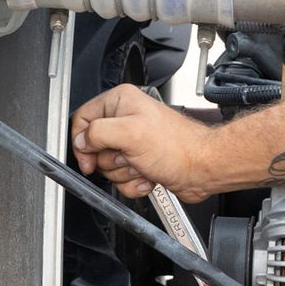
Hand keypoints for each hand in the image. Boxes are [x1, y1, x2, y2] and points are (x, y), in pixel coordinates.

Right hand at [70, 85, 217, 202]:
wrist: (203, 169)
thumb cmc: (178, 147)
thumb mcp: (129, 133)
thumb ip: (97, 133)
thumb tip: (81, 141)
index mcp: (121, 102)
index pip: (83, 119)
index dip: (82, 141)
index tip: (87, 157)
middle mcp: (126, 120)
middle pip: (94, 148)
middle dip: (111, 160)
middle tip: (128, 156)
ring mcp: (133, 144)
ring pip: (108, 167)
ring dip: (124, 173)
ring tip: (143, 165)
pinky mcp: (140, 163)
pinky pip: (122, 180)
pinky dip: (134, 183)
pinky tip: (149, 177)